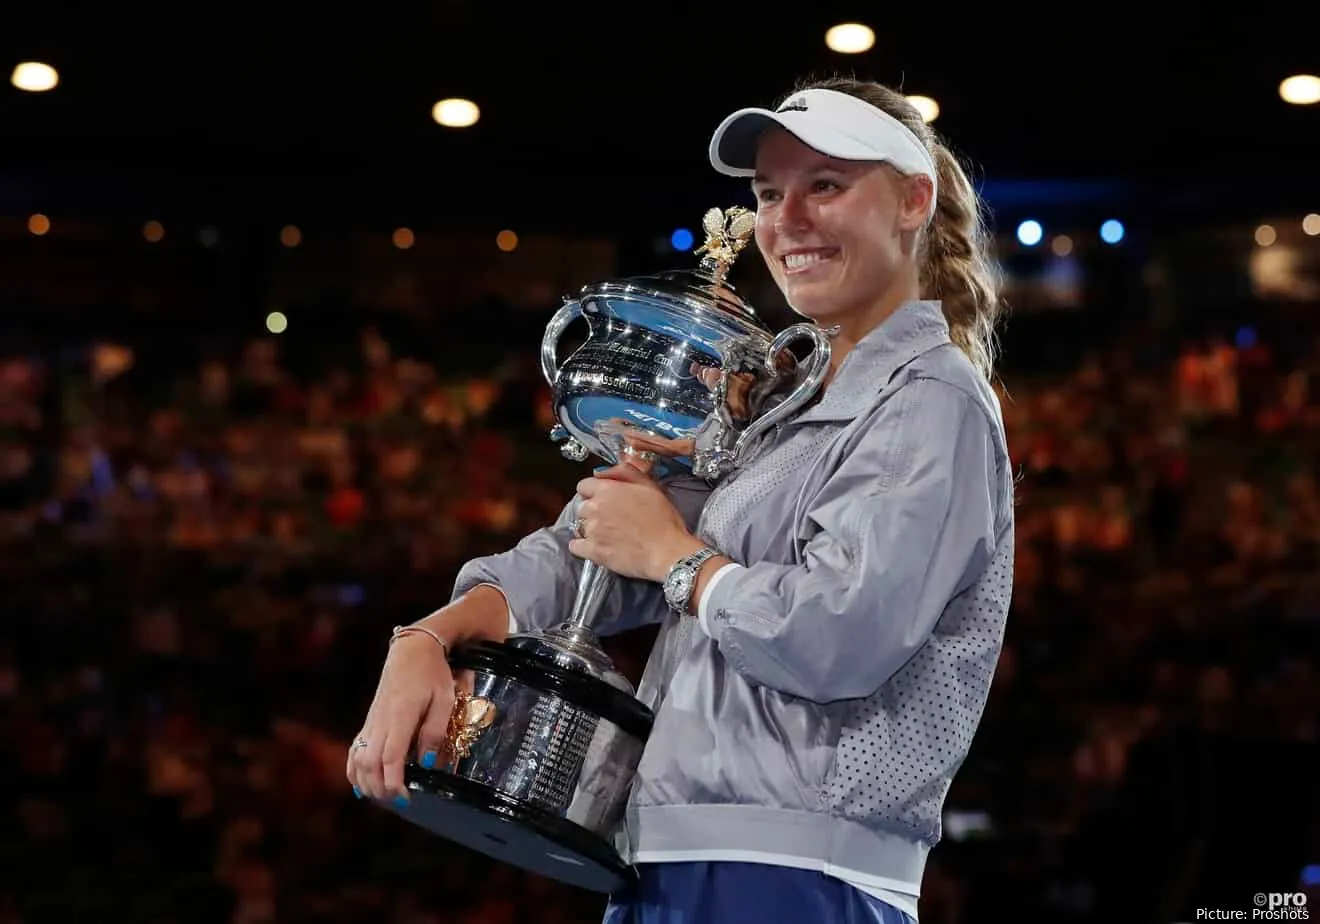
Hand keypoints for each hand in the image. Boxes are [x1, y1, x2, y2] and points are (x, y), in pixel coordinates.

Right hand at [346, 633, 453, 803]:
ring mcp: (372, 721)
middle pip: (369, 763)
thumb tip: (427, 763)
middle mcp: (381, 721)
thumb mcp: (444, 699)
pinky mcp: (370, 721)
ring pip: (358, 758)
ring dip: (366, 782)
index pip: (389, 756)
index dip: (393, 782)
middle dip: (380, 788)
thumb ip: (435, 731)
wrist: (412, 649)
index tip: (404, 798)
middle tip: (399, 802)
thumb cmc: (432, 673)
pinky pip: (355, 749)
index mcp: (400, 715)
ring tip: (383, 797)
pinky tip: (361, 785)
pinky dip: (354, 769)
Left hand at [570, 463, 705, 581]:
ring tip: (609, 534)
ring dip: (590, 528)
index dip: (594, 492)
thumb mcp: (650, 486)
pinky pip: (575, 546)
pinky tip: (597, 546)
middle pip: (581, 506)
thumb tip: (601, 472)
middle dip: (593, 511)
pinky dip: (583, 546)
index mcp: (607, 490)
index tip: (604, 499)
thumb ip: (624, 473)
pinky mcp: (592, 552)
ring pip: (579, 526)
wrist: (667, 551)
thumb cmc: (663, 520)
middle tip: (611, 518)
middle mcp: (595, 508)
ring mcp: (592, 531)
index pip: (583, 486)